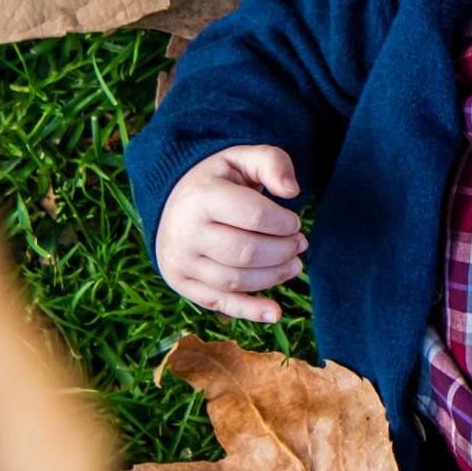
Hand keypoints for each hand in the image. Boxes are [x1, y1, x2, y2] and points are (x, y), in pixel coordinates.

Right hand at [153, 144, 307, 321]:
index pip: (254, 216)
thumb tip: (292, 191)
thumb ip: (272, 163)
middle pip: (246, 252)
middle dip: (282, 251)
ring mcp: (180, 261)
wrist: (172, 199)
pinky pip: (219, 303)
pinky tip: (275, 313)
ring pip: (236, 280)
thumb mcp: (242, 158)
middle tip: (299, 245)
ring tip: (293, 265)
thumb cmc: (218, 179)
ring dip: (273, 277)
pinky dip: (249, 311)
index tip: (296, 223)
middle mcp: (185, 232)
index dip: (284, 223)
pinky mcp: (181, 283)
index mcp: (201, 197)